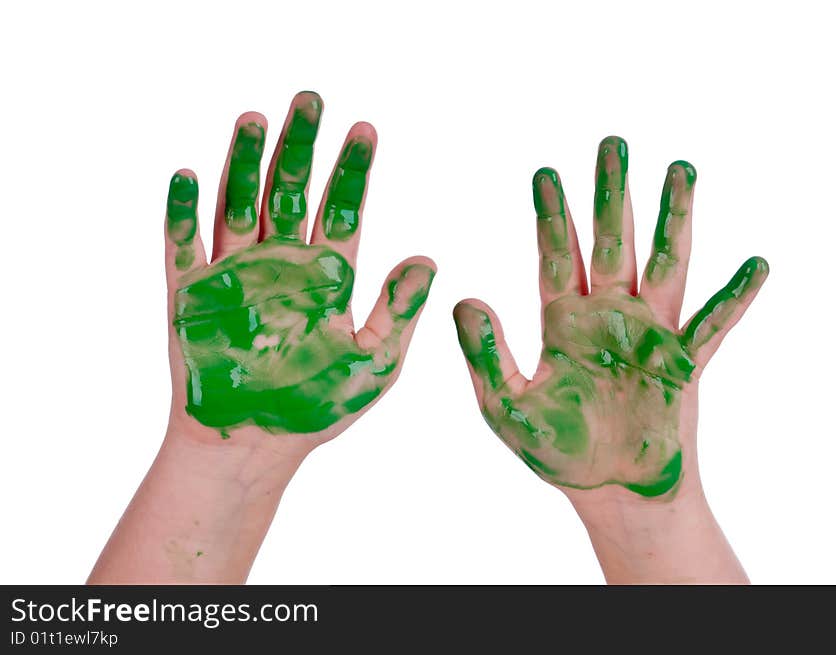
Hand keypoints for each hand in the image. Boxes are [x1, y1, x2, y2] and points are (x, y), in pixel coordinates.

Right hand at [89, 92, 433, 582]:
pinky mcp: (190, 294)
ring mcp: (235, 274)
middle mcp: (281, 264)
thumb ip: (398, 310)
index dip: (354, 171)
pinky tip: (190, 175)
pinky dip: (183, 212)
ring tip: (256, 118)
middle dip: (301, 146)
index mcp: (326, 276)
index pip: (342, 209)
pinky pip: (183, 245)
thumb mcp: (374, 362)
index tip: (365, 131)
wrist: (252, 447)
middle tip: (311, 99)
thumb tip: (430, 258)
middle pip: (290, 191)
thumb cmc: (315, 410)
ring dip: (244, 162)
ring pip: (239, 204)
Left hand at [453, 136, 766, 497]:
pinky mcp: (683, 366)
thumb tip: (463, 298)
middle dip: (611, 193)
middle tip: (611, 143)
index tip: (545, 172)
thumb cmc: (558, 454)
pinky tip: (755, 264)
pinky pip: (713, 326)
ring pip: (663, 265)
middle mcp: (609, 318)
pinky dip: (734, 298)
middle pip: (611, 242)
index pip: (557, 255)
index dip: (551, 215)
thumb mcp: (507, 406)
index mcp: (564, 323)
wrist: (609, 492)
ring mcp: (650, 336)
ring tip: (679, 168)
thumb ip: (486, 354)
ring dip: (671, 218)